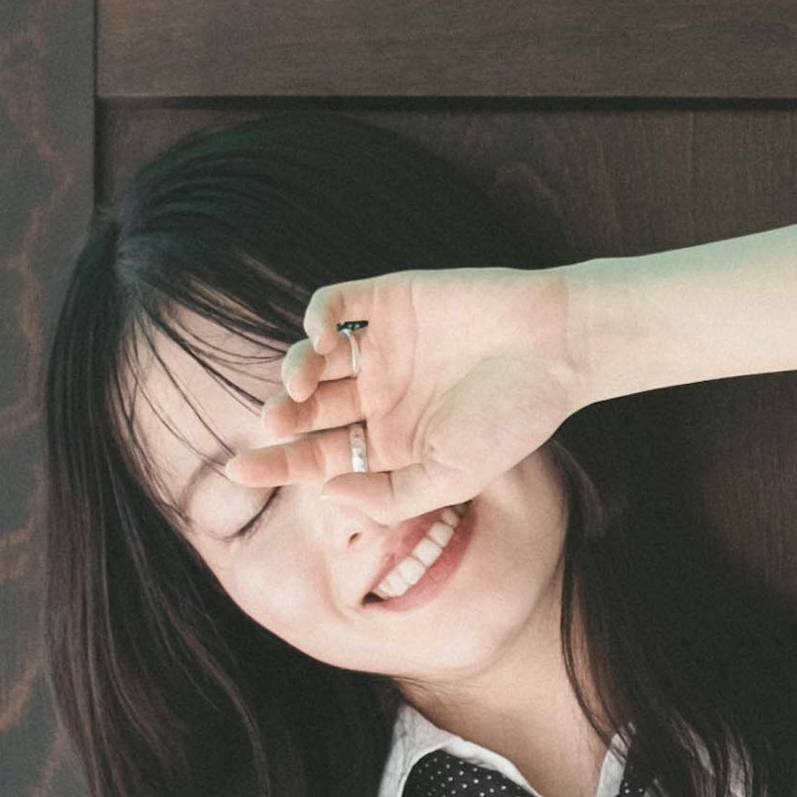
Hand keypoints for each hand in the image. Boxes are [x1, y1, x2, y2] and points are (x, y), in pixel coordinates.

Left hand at [228, 263, 584, 510]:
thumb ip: (388, 496)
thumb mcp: (451, 477)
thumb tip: (325, 491)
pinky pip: (336, 305)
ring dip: (293, 372)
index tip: (237, 469)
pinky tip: (319, 340)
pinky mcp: (392, 300)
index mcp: (393, 440)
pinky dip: (315, 319)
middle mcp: (382, 393)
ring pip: (314, 358)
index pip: (320, 455)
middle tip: (272, 425)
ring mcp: (384, 345)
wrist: (559, 347)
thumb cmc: (513, 418)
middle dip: (282, 420)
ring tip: (299, 387)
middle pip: (309, 410)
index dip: (276, 464)